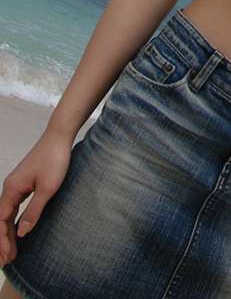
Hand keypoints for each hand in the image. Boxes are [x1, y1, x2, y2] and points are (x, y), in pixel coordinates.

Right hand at [0, 130, 72, 266]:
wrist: (59, 137)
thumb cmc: (54, 159)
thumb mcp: (47, 189)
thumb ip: (33, 211)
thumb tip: (21, 232)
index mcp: (11, 189)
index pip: (1, 220)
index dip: (2, 239)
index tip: (7, 255)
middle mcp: (10, 187)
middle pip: (1, 218)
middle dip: (3, 240)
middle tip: (7, 260)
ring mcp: (17, 185)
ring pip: (7, 213)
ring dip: (8, 232)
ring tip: (11, 250)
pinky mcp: (25, 183)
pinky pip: (14, 206)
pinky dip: (14, 220)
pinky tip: (18, 230)